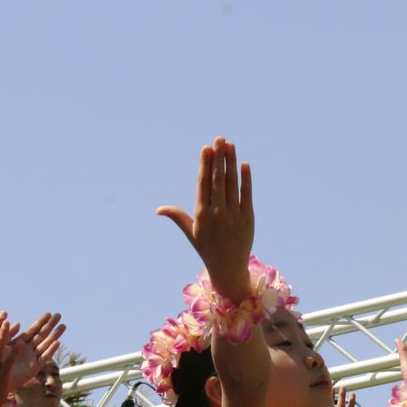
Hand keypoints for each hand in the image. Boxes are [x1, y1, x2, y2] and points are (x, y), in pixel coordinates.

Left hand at [0, 310, 64, 406]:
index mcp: (20, 344)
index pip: (33, 330)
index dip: (41, 322)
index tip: (49, 313)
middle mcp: (28, 350)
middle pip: (42, 335)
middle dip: (50, 325)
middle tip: (59, 315)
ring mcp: (32, 358)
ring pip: (46, 344)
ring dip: (54, 335)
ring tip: (64, 326)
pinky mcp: (34, 368)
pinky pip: (44, 358)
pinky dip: (50, 350)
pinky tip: (57, 343)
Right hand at [156, 137, 254, 302]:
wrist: (228, 267)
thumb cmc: (207, 248)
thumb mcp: (191, 232)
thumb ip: (177, 216)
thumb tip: (159, 210)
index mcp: (201, 214)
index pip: (203, 184)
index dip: (205, 165)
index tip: (206, 148)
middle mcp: (217, 213)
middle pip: (218, 180)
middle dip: (218, 158)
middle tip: (219, 139)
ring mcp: (234, 215)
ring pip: (232, 184)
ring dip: (231, 163)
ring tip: (230, 145)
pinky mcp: (248, 218)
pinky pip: (246, 195)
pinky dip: (245, 180)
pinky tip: (244, 164)